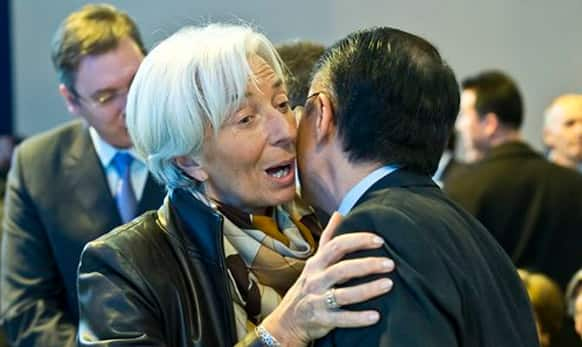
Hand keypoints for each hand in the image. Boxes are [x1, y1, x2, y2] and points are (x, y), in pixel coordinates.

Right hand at [261, 212, 394, 345]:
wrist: (287, 321)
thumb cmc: (308, 287)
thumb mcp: (314, 262)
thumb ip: (328, 239)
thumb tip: (339, 213)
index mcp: (316, 263)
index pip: (336, 246)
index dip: (358, 241)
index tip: (379, 240)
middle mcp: (316, 280)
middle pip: (342, 269)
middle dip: (367, 264)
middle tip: (390, 263)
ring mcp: (318, 300)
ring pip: (344, 294)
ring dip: (367, 289)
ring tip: (388, 284)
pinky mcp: (322, 320)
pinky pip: (341, 319)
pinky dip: (358, 318)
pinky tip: (376, 316)